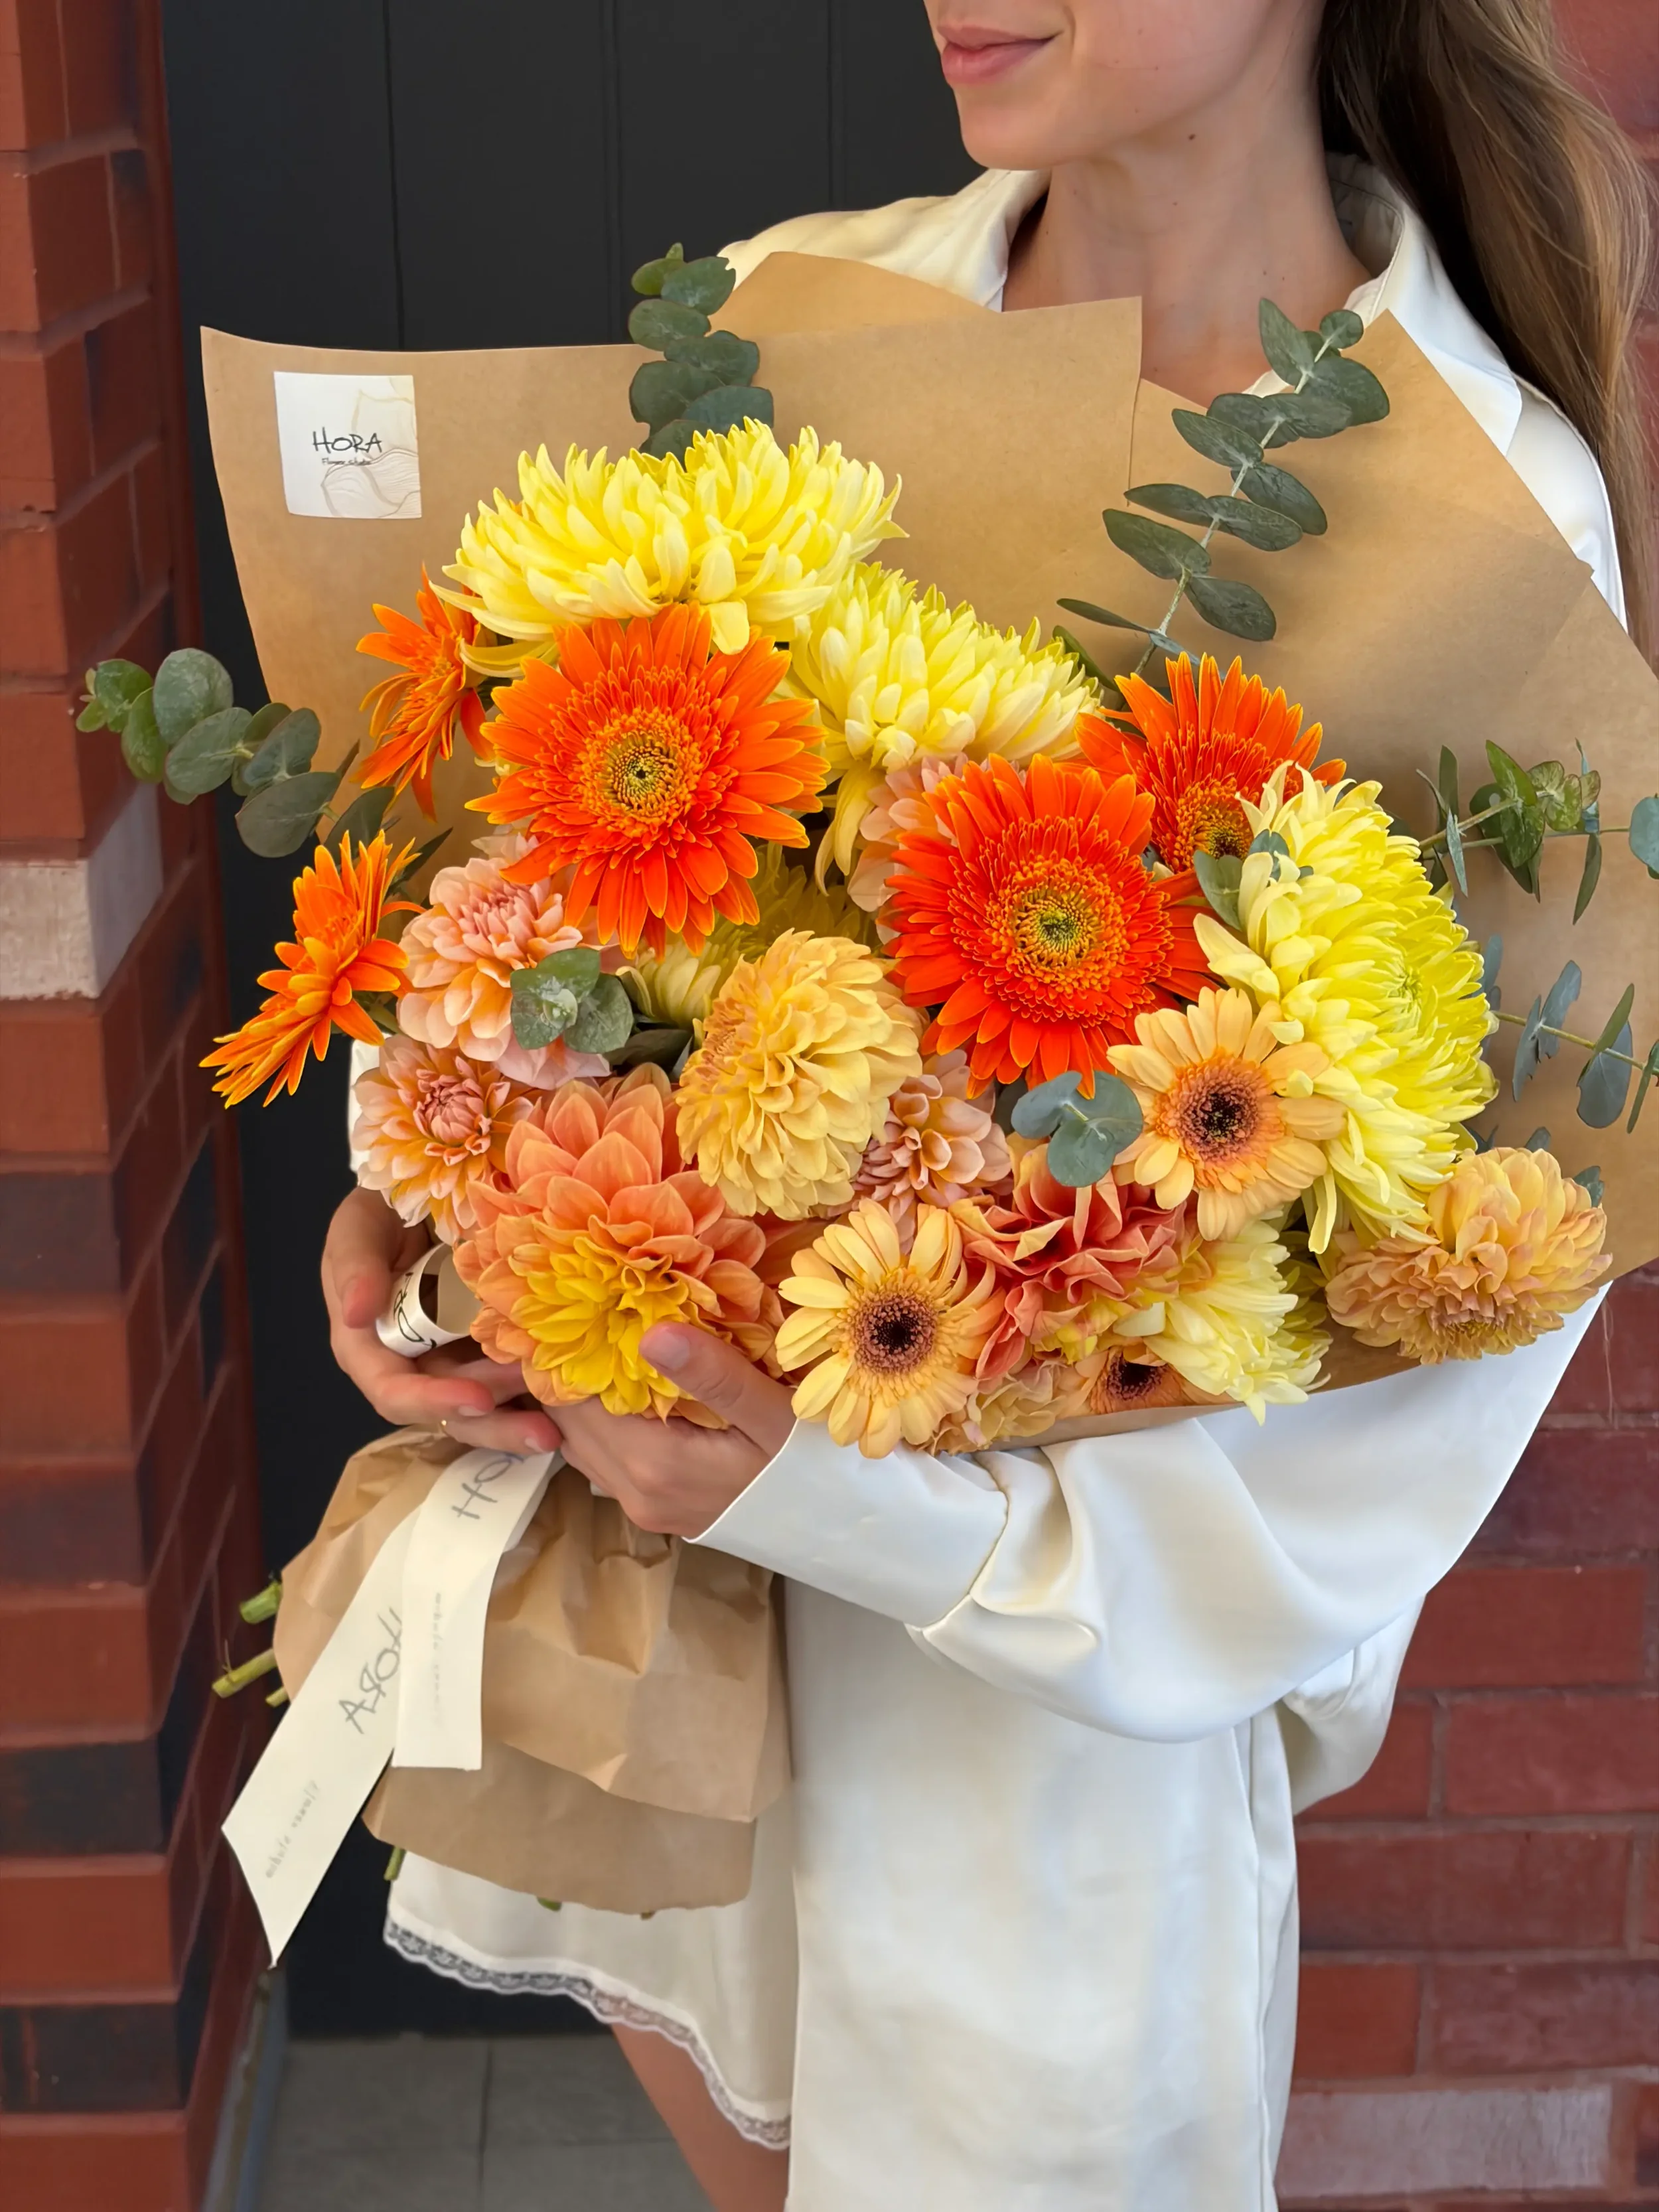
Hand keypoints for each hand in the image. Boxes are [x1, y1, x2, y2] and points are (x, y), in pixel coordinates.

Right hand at [321, 1187, 560, 1455]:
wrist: (434, 1186)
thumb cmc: (386, 1207)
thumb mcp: (360, 1225)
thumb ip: (354, 1266)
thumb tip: (354, 1316)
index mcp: (372, 1345)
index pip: (394, 1391)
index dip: (432, 1401)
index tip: (477, 1401)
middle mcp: (415, 1362)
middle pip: (450, 1412)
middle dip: (495, 1424)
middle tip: (544, 1432)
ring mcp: (458, 1357)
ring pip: (487, 1405)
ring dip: (523, 1417)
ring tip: (564, 1420)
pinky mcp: (496, 1345)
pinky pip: (518, 1377)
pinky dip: (543, 1389)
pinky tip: (579, 1399)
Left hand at [552, 1326, 795, 1536]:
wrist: (839, 1526)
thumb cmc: (814, 1466)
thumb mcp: (774, 1415)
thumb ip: (714, 1376)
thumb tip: (650, 1332)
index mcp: (655, 1464)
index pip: (577, 1400)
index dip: (572, 1350)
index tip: (584, 1303)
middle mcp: (636, 1492)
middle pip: (571, 1422)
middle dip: (575, 1370)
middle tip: (592, 1312)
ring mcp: (643, 1507)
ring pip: (584, 1442)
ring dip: (588, 1397)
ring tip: (607, 1343)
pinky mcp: (655, 1509)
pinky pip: (606, 1459)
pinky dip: (606, 1422)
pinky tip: (632, 1388)